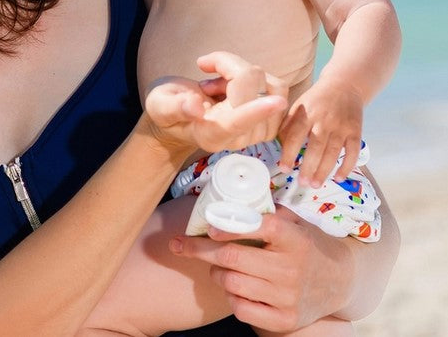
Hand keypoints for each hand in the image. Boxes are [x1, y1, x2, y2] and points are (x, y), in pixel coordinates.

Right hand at [144, 52, 286, 154]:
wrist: (179, 119)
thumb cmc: (167, 109)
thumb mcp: (159, 105)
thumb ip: (175, 106)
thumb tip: (195, 106)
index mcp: (211, 134)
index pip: (237, 122)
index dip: (255, 110)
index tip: (275, 102)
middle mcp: (238, 137)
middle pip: (253, 90)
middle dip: (230, 67)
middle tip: (206, 73)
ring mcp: (257, 132)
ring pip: (271, 87)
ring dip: (244, 73)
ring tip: (220, 82)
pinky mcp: (270, 121)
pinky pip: (277, 88)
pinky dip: (257, 78)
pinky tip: (235, 84)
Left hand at [168, 206, 354, 331]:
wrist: (340, 281)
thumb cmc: (307, 245)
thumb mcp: (295, 222)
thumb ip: (266, 212)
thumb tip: (224, 200)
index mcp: (294, 239)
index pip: (259, 227)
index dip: (230, 226)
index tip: (208, 226)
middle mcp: (291, 268)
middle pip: (233, 258)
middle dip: (200, 249)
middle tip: (181, 244)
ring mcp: (288, 297)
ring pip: (232, 283)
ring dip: (215, 272)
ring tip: (215, 265)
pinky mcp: (285, 320)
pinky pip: (242, 309)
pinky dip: (230, 296)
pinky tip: (232, 287)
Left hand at [278, 78, 363, 185]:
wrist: (344, 85)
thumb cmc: (316, 99)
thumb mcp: (298, 105)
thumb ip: (288, 123)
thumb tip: (277, 144)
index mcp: (306, 113)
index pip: (294, 136)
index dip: (288, 154)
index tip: (284, 168)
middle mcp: (323, 120)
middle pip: (315, 147)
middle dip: (308, 167)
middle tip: (302, 183)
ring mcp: (341, 126)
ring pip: (333, 152)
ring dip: (324, 171)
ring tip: (315, 184)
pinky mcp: (355, 131)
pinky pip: (352, 152)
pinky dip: (346, 166)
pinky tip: (338, 177)